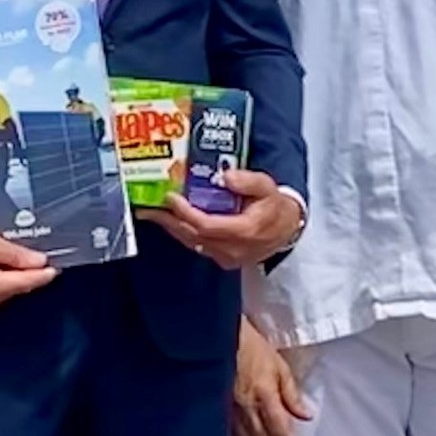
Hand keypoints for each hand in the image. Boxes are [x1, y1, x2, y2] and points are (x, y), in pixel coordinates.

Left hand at [144, 168, 304, 269]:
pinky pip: (198, 247)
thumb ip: (247, 181)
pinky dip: (182, 233)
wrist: (287, 229)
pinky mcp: (224, 259)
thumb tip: (225, 176)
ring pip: (192, 243)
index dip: (186, 212)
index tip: (171, 197)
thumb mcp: (266, 186)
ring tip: (152, 213)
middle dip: (169, 221)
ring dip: (171, 227)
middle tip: (148, 206)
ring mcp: (227, 257)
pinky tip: (171, 221)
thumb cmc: (274, 206)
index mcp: (245, 230)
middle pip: (193, 236)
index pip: (207, 225)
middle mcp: (234, 248)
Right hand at [229, 326, 311, 435]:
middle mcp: (245, 407)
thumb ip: (291, 393)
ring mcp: (228, 410)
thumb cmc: (250, 346)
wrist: (219, 338)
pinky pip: (228, 434)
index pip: (279, 430)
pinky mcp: (215, 409)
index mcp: (264, 395)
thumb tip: (304, 415)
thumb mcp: (278, 365)